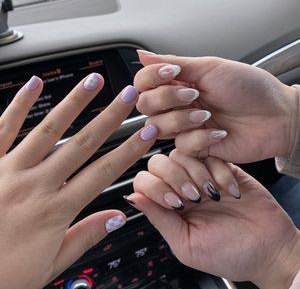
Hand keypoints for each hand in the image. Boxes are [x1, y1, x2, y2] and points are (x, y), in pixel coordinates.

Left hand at [0, 74, 157, 288]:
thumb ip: (85, 237)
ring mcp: (10, 170)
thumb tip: (118, 218)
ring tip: (94, 81)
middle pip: (83, 143)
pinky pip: (4, 128)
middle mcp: (36, 185)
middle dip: (110, 116)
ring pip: (49, 129)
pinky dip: (19, 104)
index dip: (130, 150)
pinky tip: (35, 83)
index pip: (104, 172)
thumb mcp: (50, 265)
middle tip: (128, 95)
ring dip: (74, 102)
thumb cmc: (3, 274)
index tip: (147, 132)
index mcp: (55, 210)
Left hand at [127, 152, 299, 287]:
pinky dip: (218, 170)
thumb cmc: (228, 253)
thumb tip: (132, 197)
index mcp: (168, 207)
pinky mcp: (222, 165)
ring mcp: (201, 174)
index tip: (175, 203)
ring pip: (181, 153)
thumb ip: (159, 219)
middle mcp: (181, 187)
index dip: (155, 187)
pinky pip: (209, 153)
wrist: (269, 248)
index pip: (144, 181)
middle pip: (158, 161)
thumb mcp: (187, 244)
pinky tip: (228, 190)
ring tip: (213, 194)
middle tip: (195, 197)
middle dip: (175, 176)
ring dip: (196, 173)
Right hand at [134, 51, 297, 162]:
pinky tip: (219, 132)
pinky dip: (199, 138)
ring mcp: (185, 126)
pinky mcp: (195, 147)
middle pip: (145, 105)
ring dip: (181, 120)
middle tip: (194, 95)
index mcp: (180, 81)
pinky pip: (180, 145)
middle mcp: (178, 103)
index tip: (171, 73)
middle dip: (166, 99)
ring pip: (157, 126)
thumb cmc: (249, 88)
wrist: (276, 117)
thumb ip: (174, 62)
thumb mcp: (211, 68)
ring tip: (207, 115)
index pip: (144, 81)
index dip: (150, 78)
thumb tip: (142, 53)